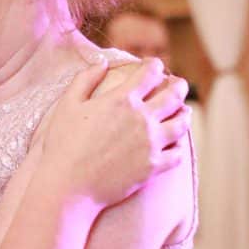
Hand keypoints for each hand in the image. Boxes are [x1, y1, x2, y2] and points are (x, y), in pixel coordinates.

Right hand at [39, 57, 189, 209]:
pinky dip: (178, 145)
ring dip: (184, 113)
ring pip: (181, 123)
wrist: (69, 185)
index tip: (154, 65)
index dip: (154, 65)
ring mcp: (151, 143)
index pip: (149, 73)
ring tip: (184, 111)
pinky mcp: (153, 167)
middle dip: (178, 85)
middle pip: (173, 95)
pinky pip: (177, 153)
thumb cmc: (63, 144)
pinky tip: (176, 142)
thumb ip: (85, 79)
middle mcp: (142, 119)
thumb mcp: (68, 105)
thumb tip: (103, 63)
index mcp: (121, 100)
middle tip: (179, 83)